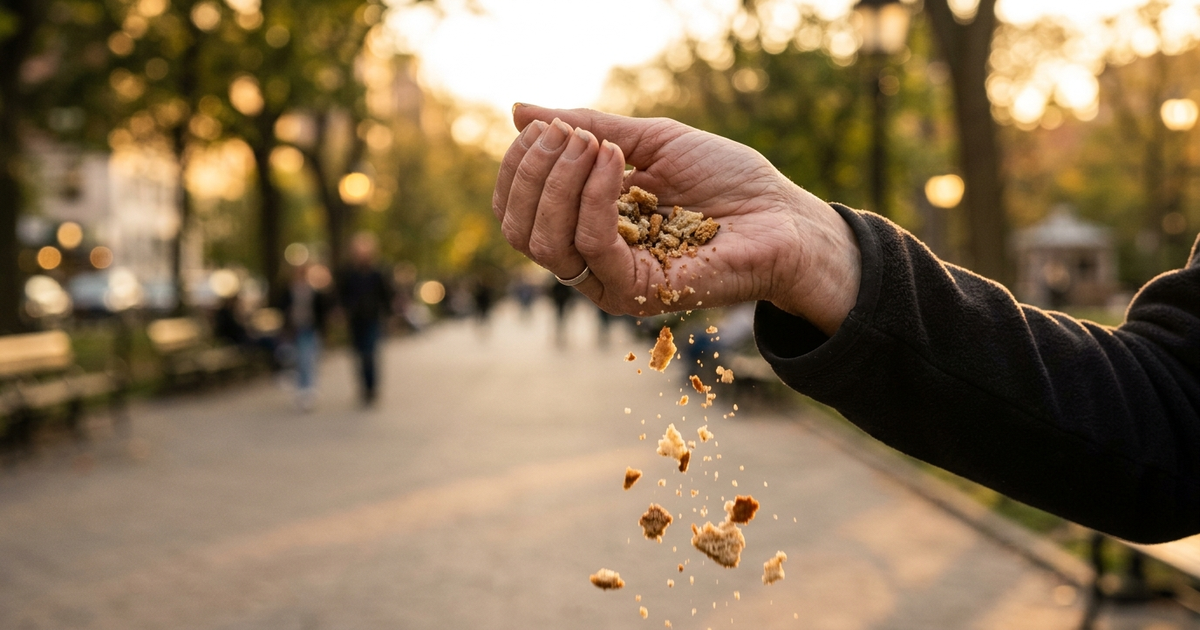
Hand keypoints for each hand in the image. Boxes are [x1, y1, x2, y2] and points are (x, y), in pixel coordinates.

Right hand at [492, 105, 859, 334]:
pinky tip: (617, 163)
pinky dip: (594, 198)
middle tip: (568, 134)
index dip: (519, 165)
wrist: (784, 217)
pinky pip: (593, 247)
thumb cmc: (727, 180)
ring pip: (545, 240)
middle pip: (520, 228)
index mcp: (586, 224)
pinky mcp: (637, 290)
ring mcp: (611, 279)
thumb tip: (519, 111)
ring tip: (595, 145)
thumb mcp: (651, 140)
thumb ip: (590, 128)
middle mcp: (590, 258)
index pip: (518, 208)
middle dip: (534, 171)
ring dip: (560, 181)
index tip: (546, 126)